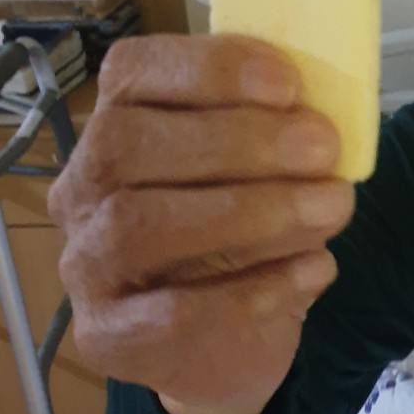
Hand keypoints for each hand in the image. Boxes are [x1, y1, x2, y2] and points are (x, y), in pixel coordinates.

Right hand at [49, 34, 353, 413]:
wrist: (229, 343)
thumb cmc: (247, 234)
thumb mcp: (268, 174)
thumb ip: (281, 139)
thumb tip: (320, 132)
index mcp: (117, 122)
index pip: (131, 72)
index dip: (209, 70)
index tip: (290, 84)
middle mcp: (83, 187)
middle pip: (127, 144)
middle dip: (236, 141)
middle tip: (323, 147)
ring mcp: (84, 263)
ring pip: (136, 225)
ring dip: (246, 212)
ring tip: (330, 206)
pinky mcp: (104, 335)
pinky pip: (168, 312)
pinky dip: (252, 289)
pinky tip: (314, 270)